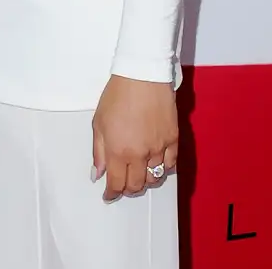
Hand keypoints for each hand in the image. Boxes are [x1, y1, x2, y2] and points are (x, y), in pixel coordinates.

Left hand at [92, 75, 177, 201]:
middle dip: (127, 188)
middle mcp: (140, 154)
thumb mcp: (99, 122)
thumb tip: (98, 173)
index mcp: (119, 150)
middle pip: (137, 185)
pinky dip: (162, 168)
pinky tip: (155, 163)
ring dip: (145, 179)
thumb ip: (99, 151)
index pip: (116, 183)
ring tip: (137, 172)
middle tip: (121, 183)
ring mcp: (159, 148)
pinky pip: (170, 165)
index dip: (112, 193)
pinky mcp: (173, 140)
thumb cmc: (117, 95)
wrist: (142, 76)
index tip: (108, 195)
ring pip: (155, 178)